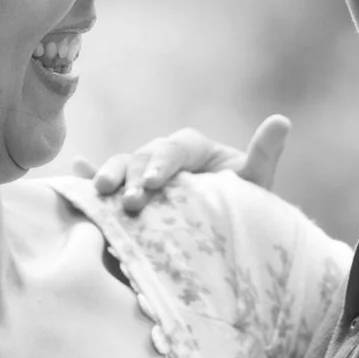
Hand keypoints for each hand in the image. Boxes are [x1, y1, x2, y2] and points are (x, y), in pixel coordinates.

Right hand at [73, 115, 289, 213]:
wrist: (228, 237)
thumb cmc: (243, 208)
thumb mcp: (254, 184)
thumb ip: (263, 155)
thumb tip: (282, 120)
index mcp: (192, 148)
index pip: (174, 150)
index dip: (163, 164)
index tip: (155, 184)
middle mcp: (163, 157)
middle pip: (142, 158)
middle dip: (133, 177)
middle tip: (131, 201)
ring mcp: (142, 174)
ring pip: (121, 166)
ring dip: (109, 175)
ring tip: (100, 192)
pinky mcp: (127, 192)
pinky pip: (106, 180)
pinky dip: (89, 174)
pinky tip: (76, 169)